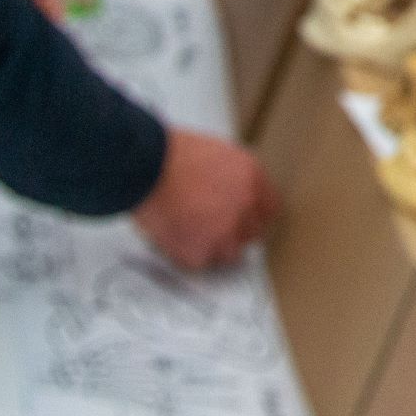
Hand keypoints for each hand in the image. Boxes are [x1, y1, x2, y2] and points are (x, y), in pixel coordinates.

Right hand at [131, 128, 278, 269]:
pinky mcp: (201, 252)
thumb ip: (235, 177)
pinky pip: (201, 261)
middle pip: (252, 233)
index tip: (244, 220)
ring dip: (214, 247)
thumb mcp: (219, 154)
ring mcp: (225, 232)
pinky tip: (175, 236)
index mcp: (253, 178)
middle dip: (235, 232)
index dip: (254, 215)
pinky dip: (189, 253)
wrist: (146, 167)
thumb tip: (236, 194)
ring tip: (190, 232)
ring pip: (229, 252)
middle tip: (211, 227)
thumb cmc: (173, 154)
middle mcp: (246, 206)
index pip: (270, 209)